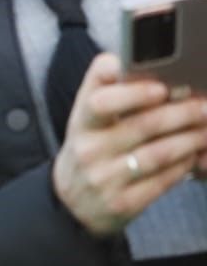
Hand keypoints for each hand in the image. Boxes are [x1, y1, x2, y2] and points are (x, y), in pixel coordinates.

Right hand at [53, 53, 206, 236]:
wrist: (72, 202)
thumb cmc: (89, 150)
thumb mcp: (85, 120)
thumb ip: (103, 91)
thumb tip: (123, 62)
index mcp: (81, 123)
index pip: (99, 101)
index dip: (131, 93)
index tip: (161, 87)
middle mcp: (89, 149)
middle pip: (141, 126)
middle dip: (180, 114)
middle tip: (204, 106)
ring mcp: (105, 178)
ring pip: (158, 154)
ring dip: (190, 139)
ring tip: (206, 130)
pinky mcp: (123, 202)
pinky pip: (162, 181)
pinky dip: (184, 166)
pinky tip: (193, 156)